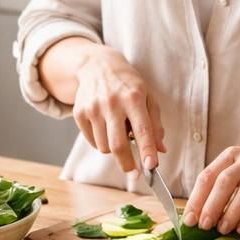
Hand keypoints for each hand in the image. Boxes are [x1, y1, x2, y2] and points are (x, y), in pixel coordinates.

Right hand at [70, 47, 165, 171]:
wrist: (96, 66)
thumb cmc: (127, 84)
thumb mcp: (147, 97)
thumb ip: (155, 124)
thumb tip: (160, 150)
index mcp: (134, 97)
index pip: (143, 129)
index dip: (147, 150)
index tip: (151, 167)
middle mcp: (112, 103)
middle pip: (118, 145)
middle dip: (127, 164)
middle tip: (134, 173)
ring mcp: (93, 108)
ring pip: (104, 147)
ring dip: (114, 149)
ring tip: (118, 134)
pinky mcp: (79, 113)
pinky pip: (92, 142)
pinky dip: (101, 143)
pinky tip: (105, 129)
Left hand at [184, 142, 239, 234]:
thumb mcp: (238, 169)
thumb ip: (220, 186)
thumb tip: (197, 214)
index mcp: (231, 155)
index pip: (208, 176)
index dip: (197, 198)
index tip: (189, 220)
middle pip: (226, 180)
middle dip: (212, 205)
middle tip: (203, 226)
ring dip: (232, 211)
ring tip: (222, 229)